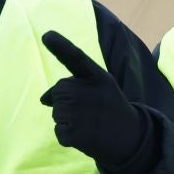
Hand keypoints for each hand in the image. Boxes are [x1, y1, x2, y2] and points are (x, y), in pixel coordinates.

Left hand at [38, 30, 145, 168]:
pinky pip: (58, 131)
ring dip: (67, 119)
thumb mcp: (100, 89)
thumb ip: (73, 85)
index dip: (61, 46)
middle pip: (59, 90)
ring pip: (56, 111)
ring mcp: (81, 114)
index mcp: (99, 77)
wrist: (130, 138)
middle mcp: (90, 92)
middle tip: (87, 111)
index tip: (46, 35)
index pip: (76, 58)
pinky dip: (67, 135)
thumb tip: (43, 99)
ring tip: (88, 123)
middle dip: (66, 100)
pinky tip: (85, 135)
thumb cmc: (110, 109)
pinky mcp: (74, 133)